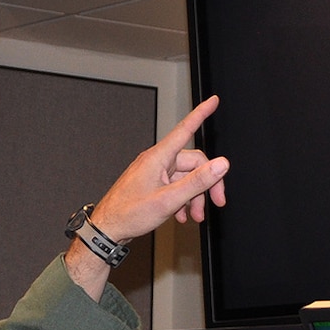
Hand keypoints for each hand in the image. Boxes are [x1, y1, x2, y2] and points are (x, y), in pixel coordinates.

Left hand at [65, 97, 228, 297]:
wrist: (108, 229)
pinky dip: (183, 199)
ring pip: (185, 177)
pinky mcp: (152, 183)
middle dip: (207, 184)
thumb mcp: (169, 199)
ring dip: (195, 197)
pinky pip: (175, 185)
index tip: (213, 101)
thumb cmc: (129, 214)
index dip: (201, 113)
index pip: (185, 129)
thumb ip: (198, 181)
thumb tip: (221, 164)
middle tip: (216, 202)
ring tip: (195, 216)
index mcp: (158, 158)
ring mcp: (154, 172)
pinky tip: (181, 215)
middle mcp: (156, 161)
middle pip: (193, 163)